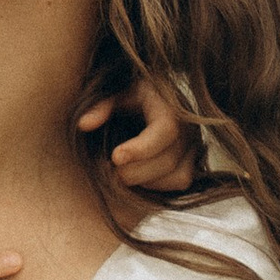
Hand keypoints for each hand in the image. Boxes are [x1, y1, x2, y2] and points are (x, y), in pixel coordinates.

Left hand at [81, 67, 204, 198]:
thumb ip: (100, 107)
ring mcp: (195, 146)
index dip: (141, 148)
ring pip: (177, 175)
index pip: (166, 129)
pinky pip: (182, 181)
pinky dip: (159, 186)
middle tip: (110, 172)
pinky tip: (139, 178)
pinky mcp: (194, 162)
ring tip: (123, 175)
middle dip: (136, 171)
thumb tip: (84, 124)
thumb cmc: (131, 97)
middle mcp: (188, 127)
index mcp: (170, 106)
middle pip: (168, 159)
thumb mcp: (115, 94)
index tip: (115, 157)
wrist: (153, 100)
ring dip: (147, 181)